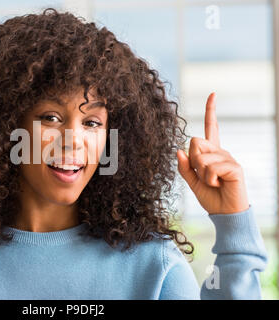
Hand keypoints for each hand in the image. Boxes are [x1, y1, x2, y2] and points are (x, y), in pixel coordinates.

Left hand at [177, 93, 249, 214]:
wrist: (224, 213)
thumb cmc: (210, 197)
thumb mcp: (192, 182)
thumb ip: (184, 167)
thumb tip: (178, 150)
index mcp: (211, 153)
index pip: (211, 128)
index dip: (210, 111)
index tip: (212, 94)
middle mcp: (221, 152)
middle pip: (195, 142)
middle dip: (193, 160)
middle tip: (203, 176)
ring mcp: (228, 158)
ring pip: (201, 156)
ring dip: (201, 174)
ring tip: (212, 182)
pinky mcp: (235, 167)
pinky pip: (211, 168)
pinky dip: (209, 179)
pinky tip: (219, 184)